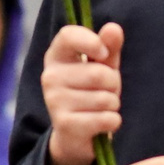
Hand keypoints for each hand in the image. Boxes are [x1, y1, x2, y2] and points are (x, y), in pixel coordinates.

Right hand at [42, 22, 122, 164]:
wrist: (76, 136)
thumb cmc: (90, 93)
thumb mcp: (102, 67)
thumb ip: (109, 47)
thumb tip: (113, 28)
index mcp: (56, 56)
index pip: (68, 35)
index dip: (91, 42)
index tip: (103, 53)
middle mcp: (50, 76)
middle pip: (99, 73)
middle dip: (113, 84)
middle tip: (105, 92)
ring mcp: (54, 101)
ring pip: (105, 98)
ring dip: (113, 105)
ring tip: (101, 109)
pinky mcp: (65, 125)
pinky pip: (106, 119)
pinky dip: (113, 122)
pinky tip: (102, 124)